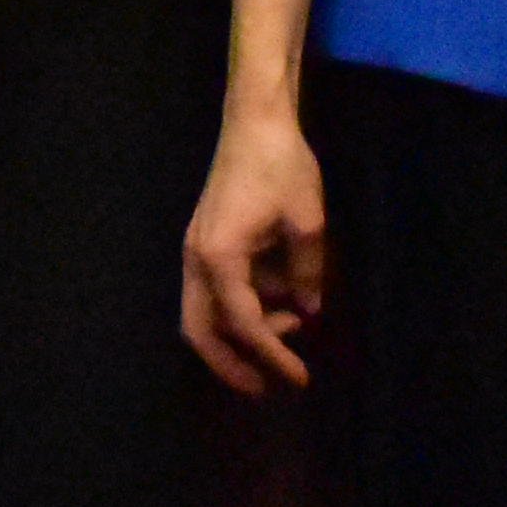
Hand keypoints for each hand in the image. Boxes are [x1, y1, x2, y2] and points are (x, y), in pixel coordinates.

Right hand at [181, 98, 331, 393]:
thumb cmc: (281, 166)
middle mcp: (198, 259)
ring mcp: (198, 250)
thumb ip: (307, 273)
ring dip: (241, 332)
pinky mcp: (207, 241)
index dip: (272, 356)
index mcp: (220, 258)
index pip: (244, 324)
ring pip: (205, 312)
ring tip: (290, 327)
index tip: (298, 379)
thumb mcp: (307, 223)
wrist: (255, 120)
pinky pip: (216, 290)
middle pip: (201, 330)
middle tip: (268, 386)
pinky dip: (242, 307)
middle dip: (231, 364)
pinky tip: (280, 299)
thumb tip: (308, 310)